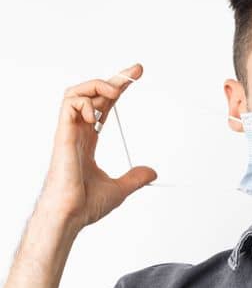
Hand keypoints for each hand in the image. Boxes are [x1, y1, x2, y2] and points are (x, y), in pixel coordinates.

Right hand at [38, 63, 157, 231]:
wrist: (70, 216)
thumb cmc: (84, 205)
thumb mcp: (119, 189)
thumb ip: (134, 178)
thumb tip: (152, 172)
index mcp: (87, 140)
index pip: (102, 106)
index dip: (117, 90)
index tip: (135, 77)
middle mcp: (77, 132)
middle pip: (90, 94)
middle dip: (113, 79)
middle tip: (136, 70)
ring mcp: (68, 133)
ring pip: (74, 93)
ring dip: (96, 86)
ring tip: (116, 90)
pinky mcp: (63, 136)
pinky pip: (68, 105)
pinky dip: (84, 101)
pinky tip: (96, 112)